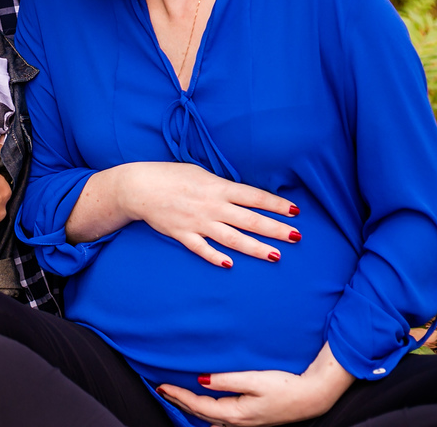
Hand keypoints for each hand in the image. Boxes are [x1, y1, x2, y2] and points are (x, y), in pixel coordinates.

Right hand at [117, 162, 299, 266]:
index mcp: (217, 187)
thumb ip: (221, 186)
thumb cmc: (171, 176)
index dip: (276, 204)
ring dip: (254, 247)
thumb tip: (242, 196)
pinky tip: (229, 264)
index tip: (295, 211)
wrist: (139, 187)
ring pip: (232, 238)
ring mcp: (197, 222)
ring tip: (275, 255)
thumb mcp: (200, 173)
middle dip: (274, 228)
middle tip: (296, 236)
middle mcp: (211, 206)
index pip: (253, 196)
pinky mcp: (183, 234)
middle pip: (249, 220)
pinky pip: (202, 248)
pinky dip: (215, 256)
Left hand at [156, 344, 353, 426]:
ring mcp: (245, 424)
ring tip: (176, 398)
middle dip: (179, 402)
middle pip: (200, 414)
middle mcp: (237, 423)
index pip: (198, 406)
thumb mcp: (254, 379)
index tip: (161, 386)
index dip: (178, 396)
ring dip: (191, 409)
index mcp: (235, 413)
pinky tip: (205, 411)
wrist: (312, 397)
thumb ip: (226, 380)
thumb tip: (201, 380)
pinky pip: (221, 421)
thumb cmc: (286, 386)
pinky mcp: (252, 421)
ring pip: (210, 420)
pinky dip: (207, 414)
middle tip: (161, 390)